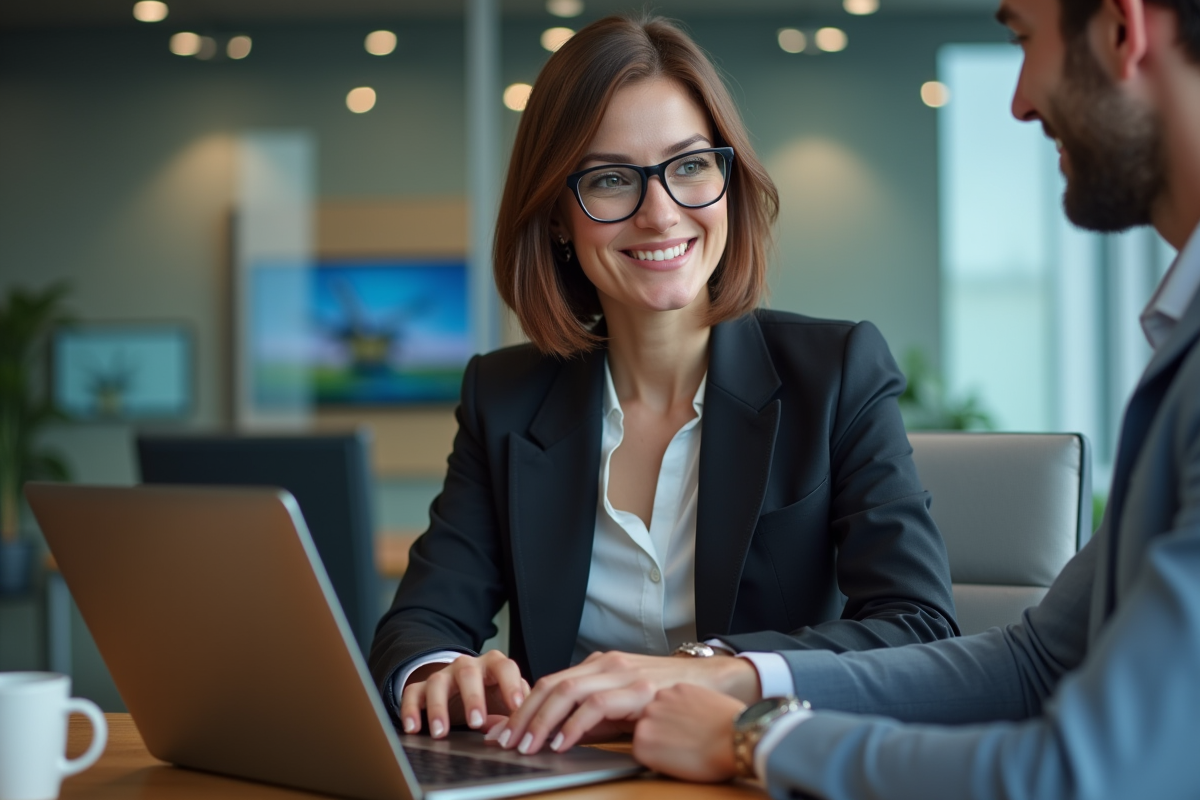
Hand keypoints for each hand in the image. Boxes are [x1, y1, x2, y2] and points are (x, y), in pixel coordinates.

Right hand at [399, 650, 529, 737]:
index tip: (516, 706)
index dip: (511, 685)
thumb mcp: (506, 702)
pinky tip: (413, 728)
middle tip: (477, 723)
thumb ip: (515, 713)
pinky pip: (412, 693)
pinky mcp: (422, 687)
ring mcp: (444, 674)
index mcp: (494, 665)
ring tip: (441, 733)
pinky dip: (410, 709)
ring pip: (437, 682)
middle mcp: (468, 665)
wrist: (464, 692)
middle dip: (473, 698)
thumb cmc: (493, 697)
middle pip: (469, 674)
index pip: (505, 667)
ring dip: (438, 708)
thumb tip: (514, 730)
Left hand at [490, 649, 759, 754]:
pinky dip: (574, 725)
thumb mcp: (630, 712)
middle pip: (556, 684)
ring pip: (571, 691)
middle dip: (525, 715)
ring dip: (542, 720)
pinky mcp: (643, 699)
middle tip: (505, 742)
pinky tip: (562, 744)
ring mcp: (629, 681)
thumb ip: (596, 719)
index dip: (526, 708)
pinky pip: (598, 707)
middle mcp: (615, 667)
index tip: (506, 731)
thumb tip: (559, 734)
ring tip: (527, 746)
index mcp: (609, 667)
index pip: (556, 683)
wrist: (726, 716)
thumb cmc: (679, 717)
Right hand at [633, 684, 744, 782]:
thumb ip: (655, 752)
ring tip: (693, 723)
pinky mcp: (679, 686)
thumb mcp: (672, 768)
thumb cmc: (710, 761)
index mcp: (642, 743)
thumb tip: (655, 742)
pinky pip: (677, 694)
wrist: (736, 739)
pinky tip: (699, 711)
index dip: (657, 746)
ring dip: (672, 711)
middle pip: (648, 720)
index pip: (641, 741)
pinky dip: (685, 700)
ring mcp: (662, 699)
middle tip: (682, 737)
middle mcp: (646, 717)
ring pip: (661, 705)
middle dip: (662, 727)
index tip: (669, 749)